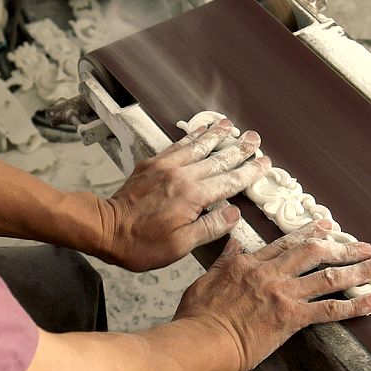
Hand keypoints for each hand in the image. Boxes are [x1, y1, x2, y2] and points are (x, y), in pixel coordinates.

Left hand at [95, 119, 270, 270]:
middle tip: (255, 138)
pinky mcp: (152, 165)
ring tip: (229, 124)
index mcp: (193, 196)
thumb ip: (210, 227)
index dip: (250, 172)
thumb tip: (234, 213)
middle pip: (218, 159)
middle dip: (239, 148)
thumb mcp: (181, 245)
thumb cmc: (142, 244)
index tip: (265, 163)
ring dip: (215, 135)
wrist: (105, 229)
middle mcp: (182, 176)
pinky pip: (177, 146)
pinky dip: (191, 137)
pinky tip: (199, 132)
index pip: (230, 181)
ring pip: (197, 146)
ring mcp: (165, 167)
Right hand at [174, 220, 370, 370]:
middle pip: (314, 253)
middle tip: (364, 246)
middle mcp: (271, 274)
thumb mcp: (206, 280)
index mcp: (250, 264)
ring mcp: (283, 294)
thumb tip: (232, 241)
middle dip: (343, 248)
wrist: (200, 341)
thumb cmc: (197, 318)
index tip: (327, 227)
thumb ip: (225, 260)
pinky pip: (330, 310)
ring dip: (358, 270)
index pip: (286, 243)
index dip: (310, 234)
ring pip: (329, 276)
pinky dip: (355, 305)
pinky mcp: (291, 318)